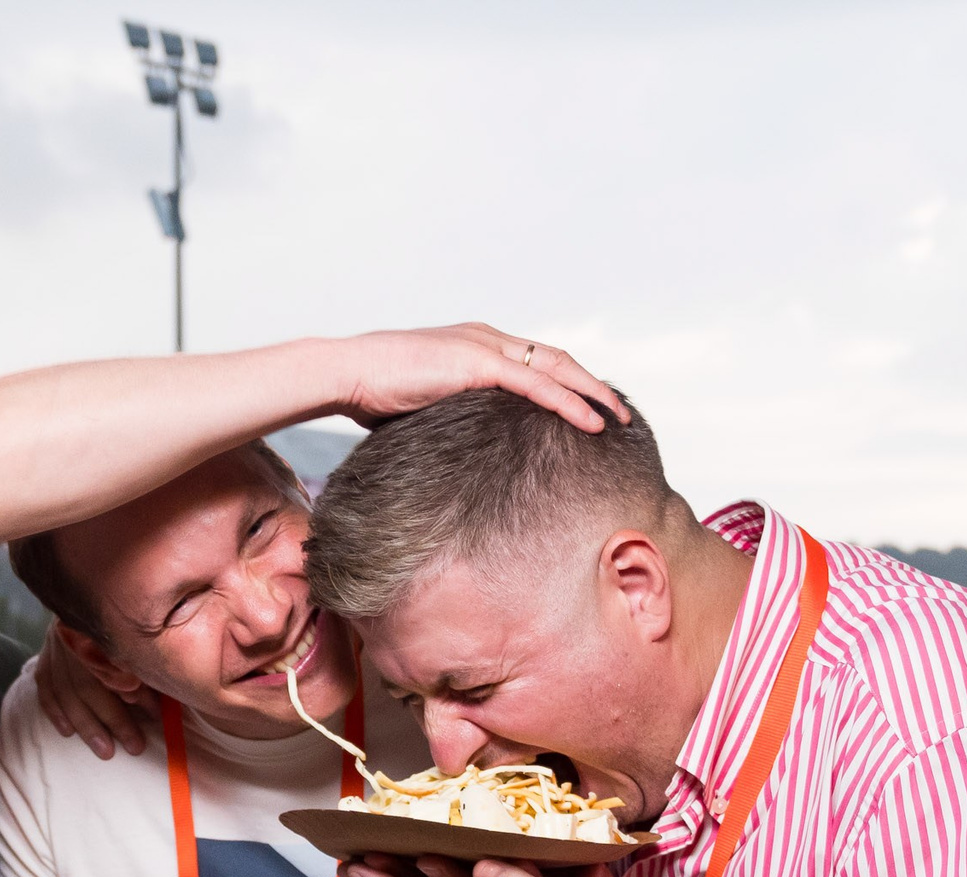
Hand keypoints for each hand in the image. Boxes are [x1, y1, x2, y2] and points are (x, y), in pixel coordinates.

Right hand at [34, 627, 152, 758]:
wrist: (95, 578)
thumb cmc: (130, 614)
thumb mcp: (140, 633)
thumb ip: (142, 663)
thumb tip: (147, 700)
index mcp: (96, 623)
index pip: (111, 664)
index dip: (132, 692)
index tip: (155, 714)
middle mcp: (71, 631)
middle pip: (86, 682)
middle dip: (111, 718)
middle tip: (134, 746)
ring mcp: (55, 640)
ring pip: (65, 689)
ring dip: (85, 723)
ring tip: (104, 749)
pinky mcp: (46, 649)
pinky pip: (46, 684)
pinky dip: (56, 710)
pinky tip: (67, 731)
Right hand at [327, 325, 630, 433]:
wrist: (348, 374)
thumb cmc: (373, 393)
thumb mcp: (424, 405)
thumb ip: (451, 415)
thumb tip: (460, 447)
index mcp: (475, 346)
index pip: (534, 361)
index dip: (566, 383)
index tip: (588, 407)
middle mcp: (487, 339)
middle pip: (555, 359)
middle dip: (591, 385)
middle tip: (618, 412)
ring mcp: (484, 347)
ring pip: (555, 367)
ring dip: (592, 393)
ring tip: (618, 417)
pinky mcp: (478, 362)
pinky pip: (535, 384)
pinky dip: (568, 402)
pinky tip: (591, 422)